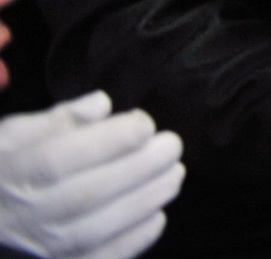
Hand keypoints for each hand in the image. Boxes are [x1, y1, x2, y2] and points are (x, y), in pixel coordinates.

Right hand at [0, 93, 182, 258]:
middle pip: (88, 193)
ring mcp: (43, 249)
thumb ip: (55, 120)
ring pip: (100, 228)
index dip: (110, 140)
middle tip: (173, 145)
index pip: (61, 159)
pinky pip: (101, 258)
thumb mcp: (10, 137)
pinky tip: (157, 214)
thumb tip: (102, 104)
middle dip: (141, 167)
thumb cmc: (1, 172)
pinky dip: (135, 239)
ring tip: (175, 174)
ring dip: (146, 199)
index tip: (145, 123)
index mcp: (14, 174)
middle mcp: (27, 216)